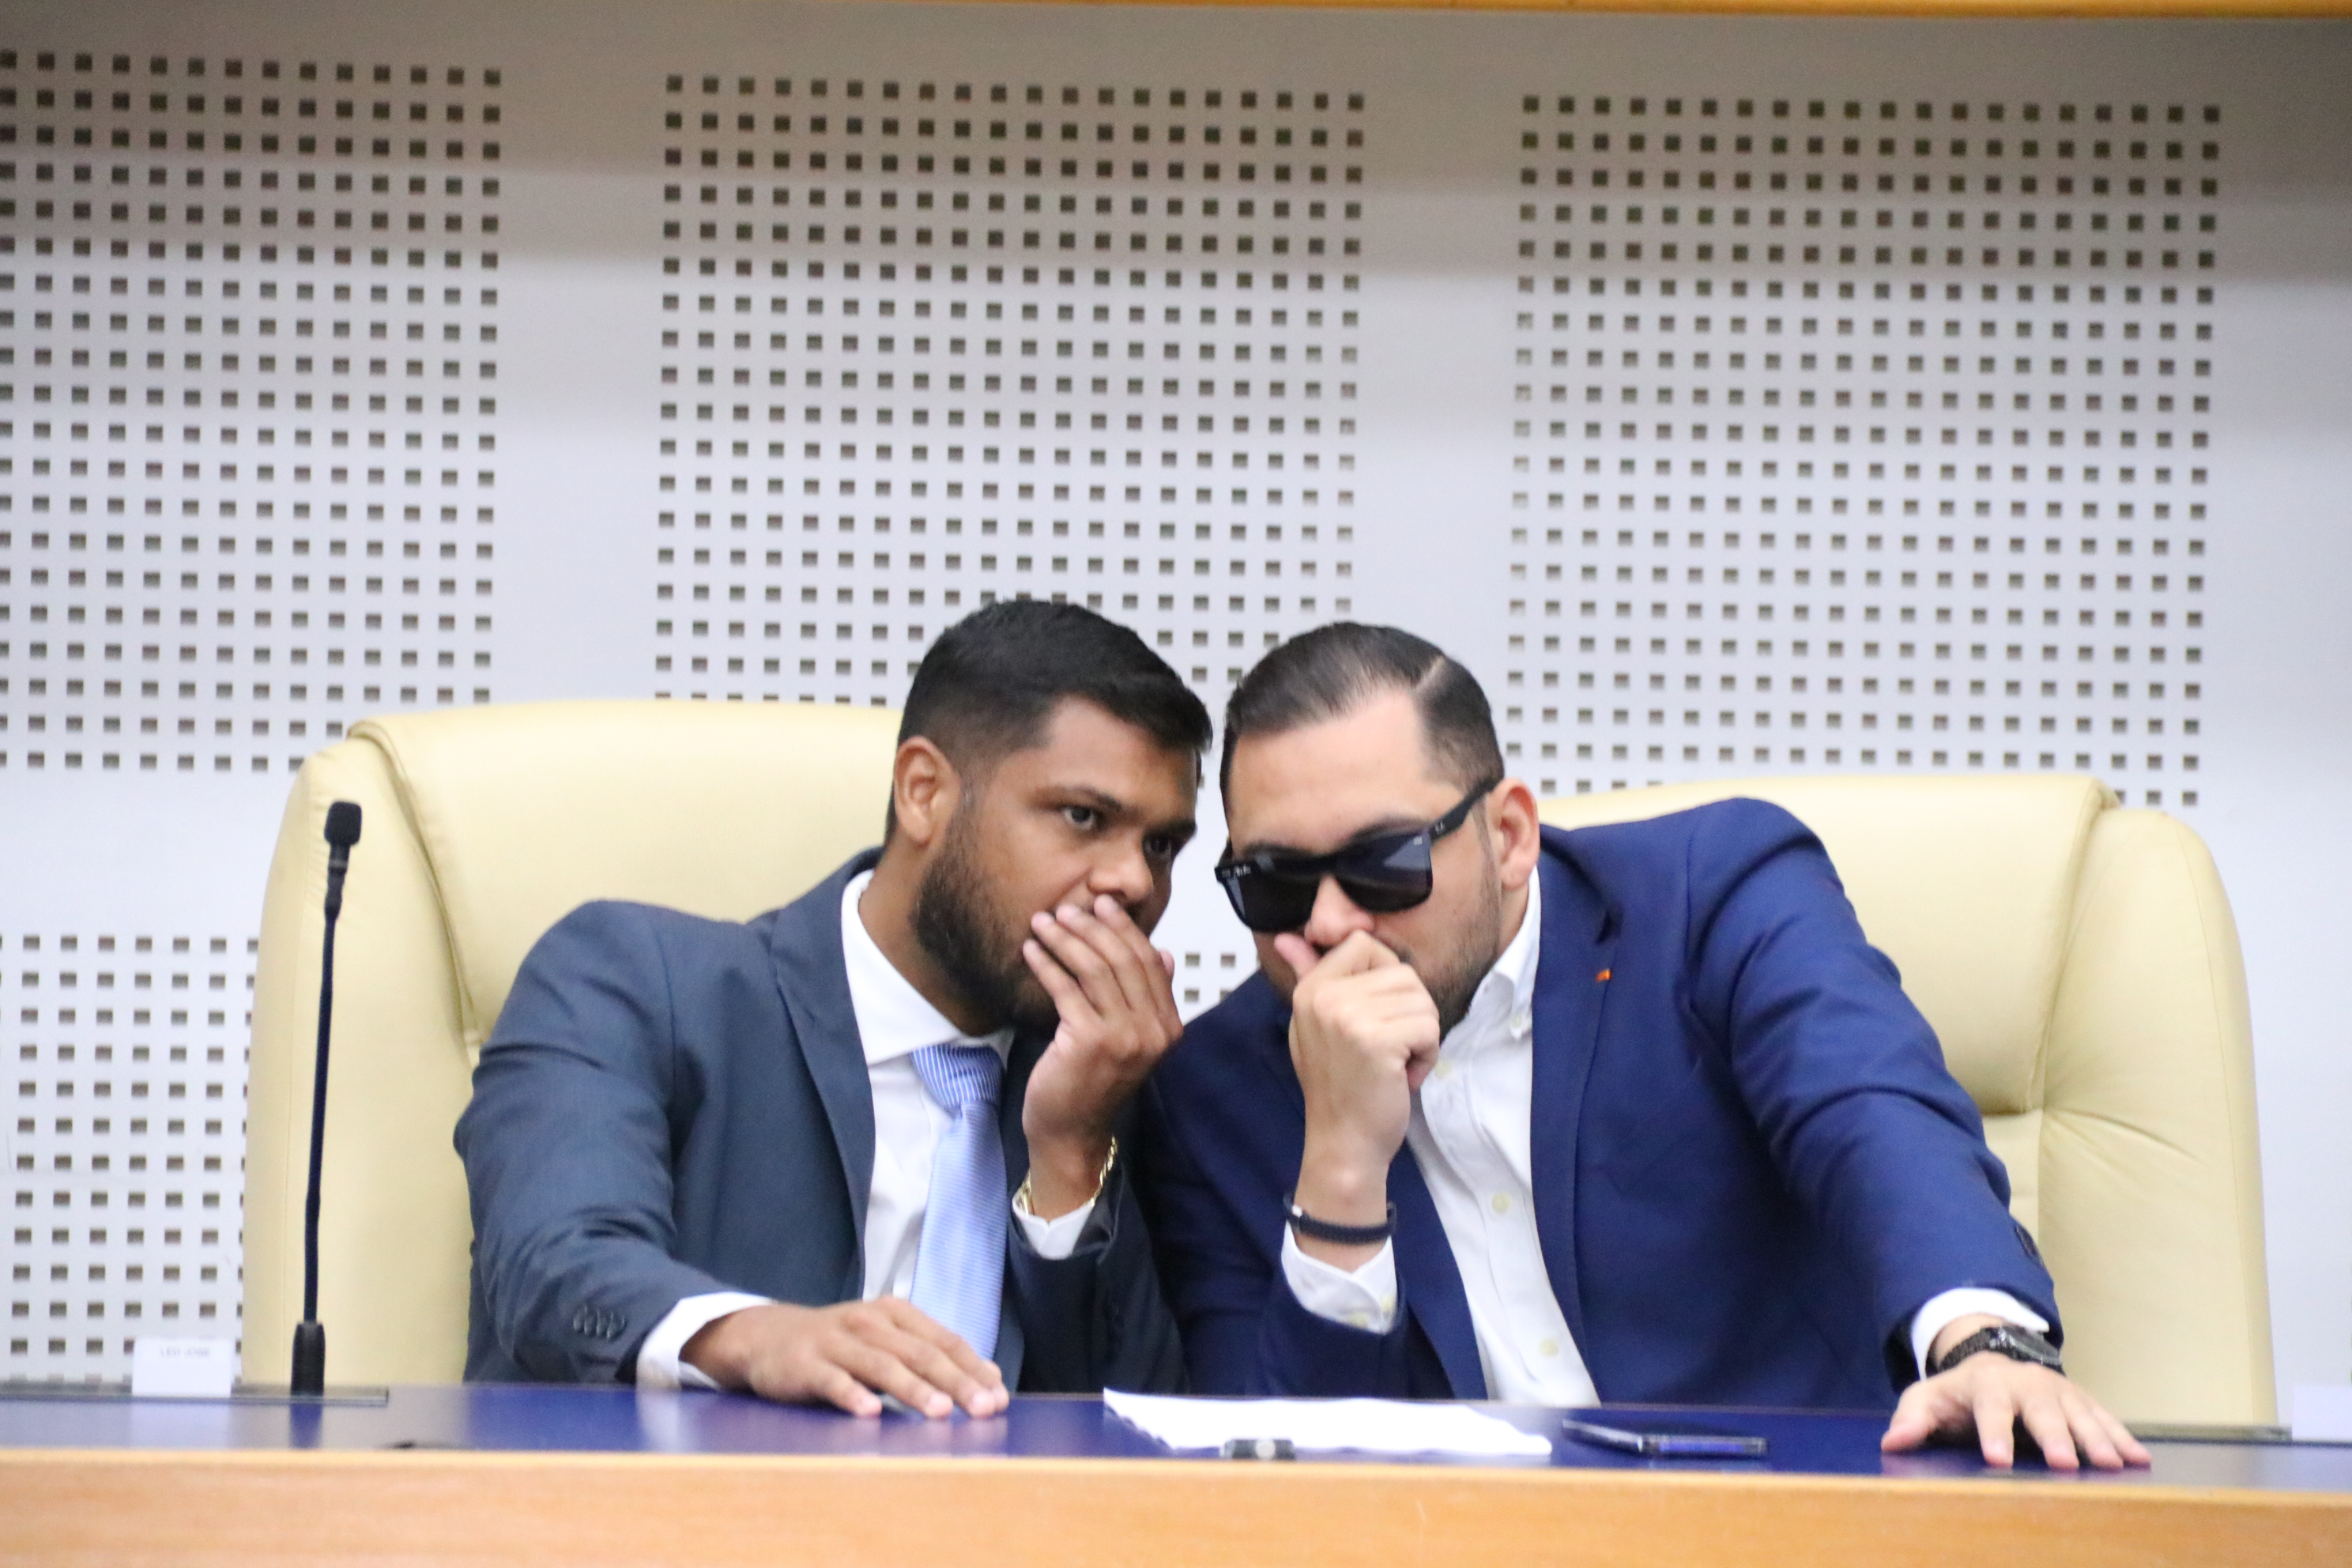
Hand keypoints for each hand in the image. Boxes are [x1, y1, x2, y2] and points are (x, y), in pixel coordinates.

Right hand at [680, 1299, 1007, 1419]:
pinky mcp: (805, 1364)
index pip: (943, 1341)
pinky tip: (870, 1413)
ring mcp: (836, 1341)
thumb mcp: (887, 1341)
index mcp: (895, 1315)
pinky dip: (852, 1395)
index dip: (973, 1369)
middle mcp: (869, 1322)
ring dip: (913, 1389)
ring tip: (939, 1412)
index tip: (999, 1397)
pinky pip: (832, 1381)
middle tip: (983, 1408)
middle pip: (919, 1353)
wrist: (767, 1336)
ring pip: (881, 1365)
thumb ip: (932, 1355)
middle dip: (956, 1382)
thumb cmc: (840, 1345)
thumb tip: (988, 1377)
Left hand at [1019, 894, 1184, 1216]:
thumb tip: (1165, 954)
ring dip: (1065, 939)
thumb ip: (1150, 999)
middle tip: (1067, 908)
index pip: (1150, 963)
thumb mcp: (1132, 1041)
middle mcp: (1153, 1031)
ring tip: (1043, 923)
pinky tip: (1030, 952)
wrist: (1073, 1133)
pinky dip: (1046, 964)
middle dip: (1092, 926)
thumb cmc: (1096, 1084)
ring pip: (1094, 969)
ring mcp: (1123, 1037)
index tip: (1102, 904)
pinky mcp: (1088, 1041)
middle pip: (1123, 960)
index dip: (1125, 928)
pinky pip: (1066, 988)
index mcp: (1169, 1027)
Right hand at [1277, 930, 1442, 1265]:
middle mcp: (1325, 996)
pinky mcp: (1377, 1040)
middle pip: (1402, 973)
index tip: (1375, 1016)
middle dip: (1410, 1013)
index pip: (1365, 944)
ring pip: (1421, 1000)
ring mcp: (1349, 1017)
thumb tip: (1288, 937)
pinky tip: (1402, 1077)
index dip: (1386, 977)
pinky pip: (1429, 1028)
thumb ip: (1309, 975)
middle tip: (1386, 1051)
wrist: (1343, 1143)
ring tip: (1393, 1064)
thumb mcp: (1317, 1026)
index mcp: (1311, 988)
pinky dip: (1427, 1056)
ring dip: (1421, 1037)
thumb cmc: (1339, 1086)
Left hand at [1881, 1350, 2148, 1470]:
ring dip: (2097, 1440)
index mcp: (1987, 1385)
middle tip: (2065, 1464)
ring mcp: (2058, 1390)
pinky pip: (2104, 1418)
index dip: (1994, 1434)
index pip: (1990, 1409)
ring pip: (2080, 1414)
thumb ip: (1912, 1419)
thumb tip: (1893, 1442)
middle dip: (2055, 1437)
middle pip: (2043, 1411)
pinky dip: (2122, 1438)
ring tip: (2113, 1466)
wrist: (1991, 1365)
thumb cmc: (1957, 1394)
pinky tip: (2139, 1460)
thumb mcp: (1927, 1399)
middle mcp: (2027, 1384)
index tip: (1997, 1460)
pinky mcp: (2080, 1399)